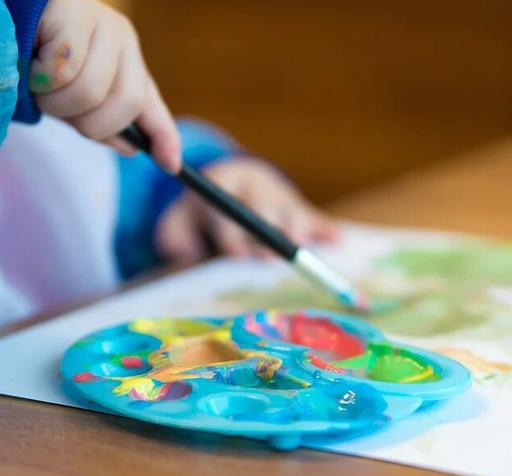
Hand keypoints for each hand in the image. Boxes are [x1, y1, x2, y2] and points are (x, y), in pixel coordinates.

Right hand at [30, 0, 179, 170]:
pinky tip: (29, 57)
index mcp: (125, 61)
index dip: (164, 137)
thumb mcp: (69, 95)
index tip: (171, 166)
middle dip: (86, 121)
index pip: (151, 104)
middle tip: (54, 105)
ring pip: (91, 92)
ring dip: (54, 100)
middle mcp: (122, 38)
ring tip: (36, 80)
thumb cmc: (28, 57)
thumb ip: (99, 120)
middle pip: (126, 104)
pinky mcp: (74, 9)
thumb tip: (131, 148)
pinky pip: (64, 68)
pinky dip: (40, 75)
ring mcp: (101, 21)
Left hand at [155, 158, 337, 265]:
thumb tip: (182, 257)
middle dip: (265, 234)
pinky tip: (337, 242)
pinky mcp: (299, 207)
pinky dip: (326, 231)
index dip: (231, 233)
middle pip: (262, 210)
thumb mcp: (178, 220)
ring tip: (300, 251)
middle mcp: (253, 187)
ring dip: (296, 231)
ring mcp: (279, 196)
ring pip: (290, 212)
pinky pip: (315, 219)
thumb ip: (174, 238)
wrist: (230, 181)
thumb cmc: (200, 215)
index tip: (235, 254)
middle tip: (269, 258)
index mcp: (221, 186)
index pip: (226, 209)